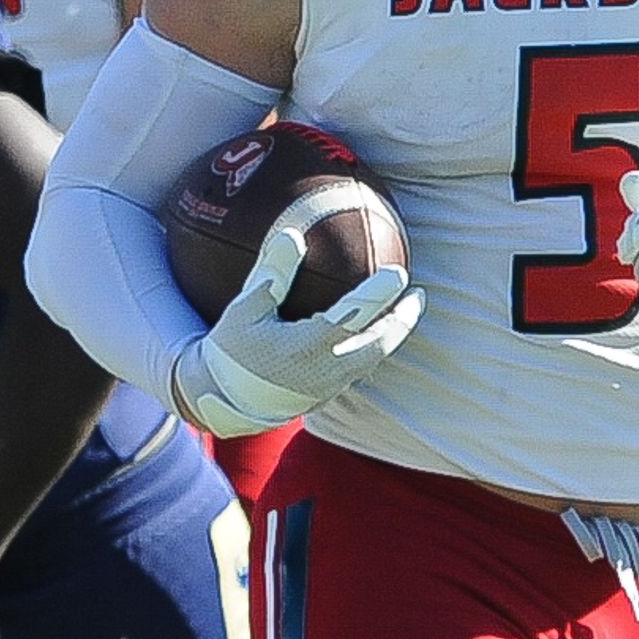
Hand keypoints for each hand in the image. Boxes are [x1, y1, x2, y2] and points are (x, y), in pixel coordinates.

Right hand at [167, 210, 422, 437]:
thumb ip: (272, 273)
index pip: (355, 317)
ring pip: (371, 360)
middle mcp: (326, 369)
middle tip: (417, 295)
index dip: (381, 294)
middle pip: (379, 345)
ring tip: (402, 314)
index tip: (400, 274)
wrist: (220, 404)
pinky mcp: (323, 396)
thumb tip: (293, 233)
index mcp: (309, 347)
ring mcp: (328, 386)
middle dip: (402, 320)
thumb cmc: (229, 354)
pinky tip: (369, 334)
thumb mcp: (244, 309)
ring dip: (391, 336)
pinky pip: (357, 368)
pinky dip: (370, 348)